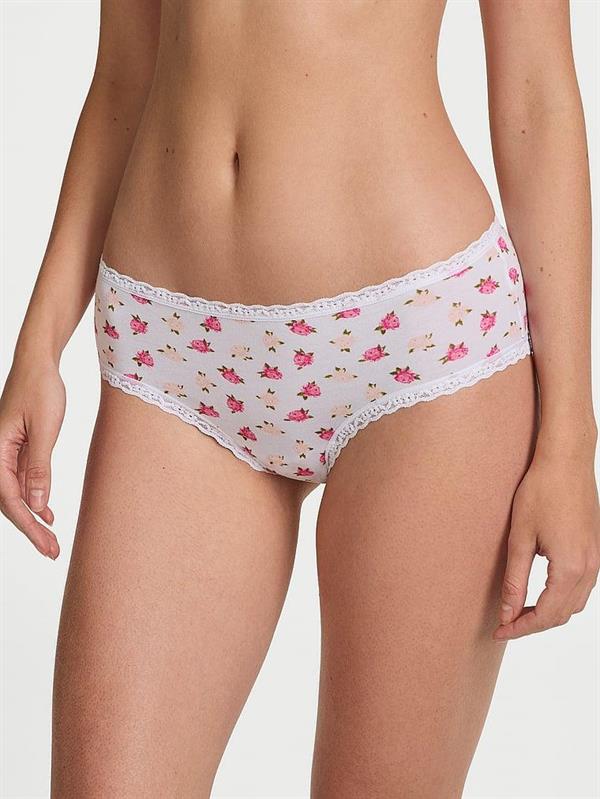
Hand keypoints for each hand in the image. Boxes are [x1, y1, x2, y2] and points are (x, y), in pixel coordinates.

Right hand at [0, 359, 65, 557]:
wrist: (38, 363)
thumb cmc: (41, 389)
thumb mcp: (45, 429)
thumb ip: (39, 467)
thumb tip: (36, 505)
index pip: (9, 497)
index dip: (28, 524)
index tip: (47, 543)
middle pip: (9, 500)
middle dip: (30, 529)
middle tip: (52, 552)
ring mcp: (6, 451)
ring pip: (15, 493)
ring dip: (33, 517)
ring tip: (51, 540)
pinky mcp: (17, 447)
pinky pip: (21, 480)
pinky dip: (34, 498)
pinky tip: (47, 513)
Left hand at [494, 449, 599, 640]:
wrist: (567, 461)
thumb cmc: (541, 492)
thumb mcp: (520, 537)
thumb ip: (515, 579)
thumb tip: (508, 613)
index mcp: (570, 568)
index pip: (546, 615)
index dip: (521, 628)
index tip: (499, 631)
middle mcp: (589, 569)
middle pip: (563, 614)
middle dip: (534, 624)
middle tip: (505, 623)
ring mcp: (596, 560)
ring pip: (574, 603)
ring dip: (549, 612)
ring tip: (519, 609)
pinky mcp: (595, 550)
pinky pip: (581, 587)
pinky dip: (561, 598)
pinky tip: (540, 591)